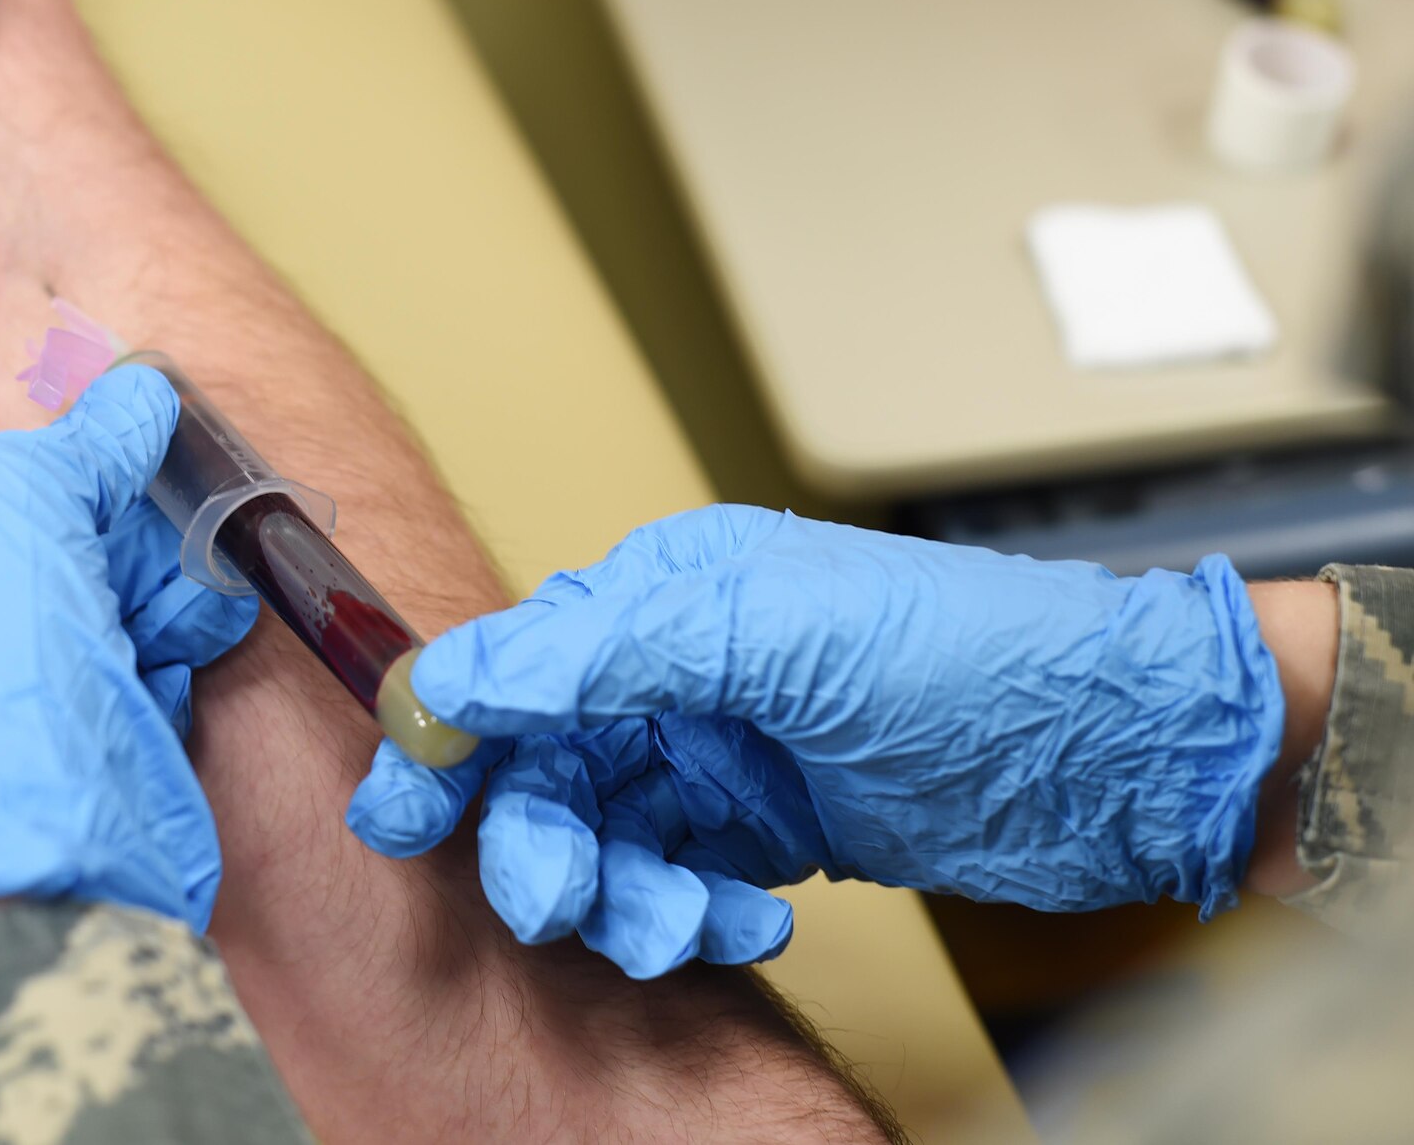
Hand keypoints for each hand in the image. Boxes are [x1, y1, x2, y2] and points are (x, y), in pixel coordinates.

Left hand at [0, 365, 258, 991]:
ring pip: (104, 617)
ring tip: (195, 605)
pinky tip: (182, 663)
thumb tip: (141, 395)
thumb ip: (78, 441)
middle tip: (178, 542)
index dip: (67, 486)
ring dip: (162, 597)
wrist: (42, 872)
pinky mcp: (69, 776)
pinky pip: (132, 683)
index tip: (133, 472)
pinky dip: (167, 662)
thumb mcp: (11, 503)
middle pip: (51, 557)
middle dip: (127, 547)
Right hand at [347, 507, 1284, 977]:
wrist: (1114, 752)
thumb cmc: (963, 657)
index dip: (448, 738)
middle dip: (539, 839)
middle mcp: (681, 668)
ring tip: (682, 921)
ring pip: (607, 834)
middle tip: (554, 897)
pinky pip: (677, 877)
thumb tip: (450, 676)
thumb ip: (599, 652)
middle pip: (547, 766)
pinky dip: (693, 910)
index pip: (514, 665)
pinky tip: (749, 915)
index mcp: (666, 592)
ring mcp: (725, 750)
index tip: (400, 812)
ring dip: (622, 891)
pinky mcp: (767, 825)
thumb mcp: (769, 636)